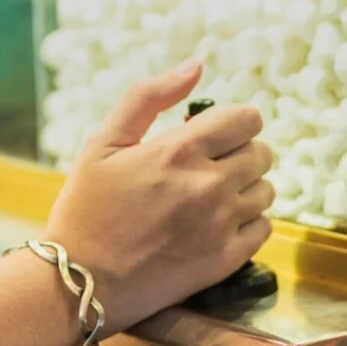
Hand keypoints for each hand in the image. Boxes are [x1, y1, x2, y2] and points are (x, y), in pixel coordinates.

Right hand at [43, 61, 273, 332]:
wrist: (80, 281)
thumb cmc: (85, 208)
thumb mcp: (103, 142)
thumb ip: (149, 96)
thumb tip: (196, 64)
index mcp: (179, 150)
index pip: (247, 119)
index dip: (234, 123)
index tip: (216, 135)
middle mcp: (208, 185)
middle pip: (261, 152)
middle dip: (239, 153)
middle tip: (209, 167)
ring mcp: (220, 225)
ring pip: (266, 190)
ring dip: (245, 188)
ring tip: (211, 198)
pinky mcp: (225, 260)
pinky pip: (264, 228)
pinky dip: (247, 222)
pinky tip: (217, 225)